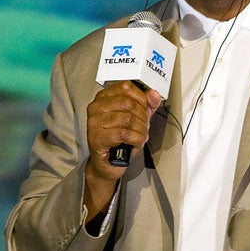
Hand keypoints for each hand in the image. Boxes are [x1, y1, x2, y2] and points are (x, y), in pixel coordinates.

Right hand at [83, 81, 161, 212]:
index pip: (126, 87)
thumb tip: (154, 94)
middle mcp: (96, 107)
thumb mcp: (137, 119)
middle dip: (143, 116)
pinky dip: (136, 139)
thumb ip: (147, 105)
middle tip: (144, 126)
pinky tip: (136, 142)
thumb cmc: (120, 140)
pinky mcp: (97, 137)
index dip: (142, 98)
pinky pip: (124, 133)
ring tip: (141, 136)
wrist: (107, 163)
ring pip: (128, 119)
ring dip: (141, 130)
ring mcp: (94, 122)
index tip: (146, 109)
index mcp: (104, 97)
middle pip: (128, 103)